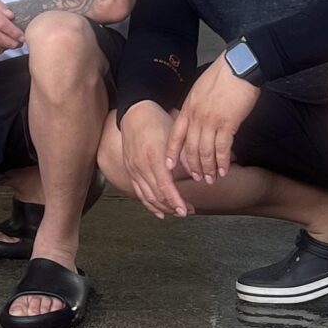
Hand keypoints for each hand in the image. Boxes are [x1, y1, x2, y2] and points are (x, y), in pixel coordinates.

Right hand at [115, 99, 191, 219]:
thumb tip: (197, 174)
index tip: (185, 209)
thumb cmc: (156, 122)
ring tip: (177, 212)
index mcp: (153, 157)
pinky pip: (139, 193)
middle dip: (173, 207)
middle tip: (187, 211)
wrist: (135, 114)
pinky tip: (160, 212)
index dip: (175, 201)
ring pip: (148, 197)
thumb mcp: (174, 136)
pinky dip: (150, 205)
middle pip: (156, 195)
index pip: (164, 186)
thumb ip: (184, 156)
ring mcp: (134, 169)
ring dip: (163, 208)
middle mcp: (141, 165)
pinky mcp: (130, 171)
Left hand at [167, 58, 259, 187]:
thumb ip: (197, 106)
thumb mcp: (201, 89)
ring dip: (208, 168)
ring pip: (205, 151)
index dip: (172, 152)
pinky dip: (222, 162)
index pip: (175, 134)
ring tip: (211, 179)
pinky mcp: (228, 123)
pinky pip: (222, 148)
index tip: (169, 166)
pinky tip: (224, 170)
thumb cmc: (224, 74)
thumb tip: (198, 118)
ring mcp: (211, 121)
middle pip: (190, 147)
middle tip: (197, 178)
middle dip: (193, 166)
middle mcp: (196, 116)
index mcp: (188, 108)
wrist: (239, 66)